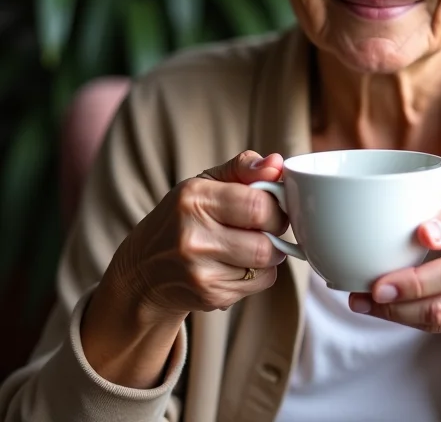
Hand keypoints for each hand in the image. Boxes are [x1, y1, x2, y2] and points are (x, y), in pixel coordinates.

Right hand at [81, 150, 288, 387]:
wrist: (143, 270)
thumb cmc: (182, 217)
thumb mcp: (205, 182)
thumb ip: (244, 167)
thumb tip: (277, 163)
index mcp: (193, 199)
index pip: (259, 206)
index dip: (276, 207)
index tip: (272, 205)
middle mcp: (193, 237)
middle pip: (266, 243)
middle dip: (275, 233)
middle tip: (266, 226)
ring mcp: (199, 271)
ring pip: (266, 265)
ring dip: (268, 255)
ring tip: (248, 243)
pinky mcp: (208, 296)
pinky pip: (258, 284)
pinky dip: (257, 274)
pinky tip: (236, 264)